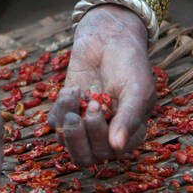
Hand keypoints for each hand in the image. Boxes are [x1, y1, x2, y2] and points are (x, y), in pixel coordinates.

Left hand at [48, 5, 156, 164]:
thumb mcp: (136, 89)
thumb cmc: (130, 62)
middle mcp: (107, 134)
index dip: (100, 137)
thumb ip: (129, 118)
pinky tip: (72, 89)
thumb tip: (117, 147)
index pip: (110, 153)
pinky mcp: (68, 109)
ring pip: (67, 144)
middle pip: (86, 157)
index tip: (98, 106)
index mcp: (130, 133)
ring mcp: (85, 123)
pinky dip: (59, 108)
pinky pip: (55, 123)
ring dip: (68, 121)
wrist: (109, 35)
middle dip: (80, 135)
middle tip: (88, 105)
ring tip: (76, 93)